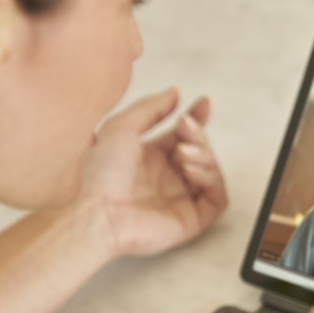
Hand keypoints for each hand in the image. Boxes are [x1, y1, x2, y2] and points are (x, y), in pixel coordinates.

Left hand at [79, 88, 227, 256]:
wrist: (96, 212)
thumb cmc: (99, 173)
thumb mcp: (121, 127)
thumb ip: (150, 108)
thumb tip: (175, 92)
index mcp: (153, 157)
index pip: (185, 136)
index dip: (198, 119)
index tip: (204, 103)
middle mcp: (169, 178)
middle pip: (202, 151)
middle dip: (198, 135)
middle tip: (184, 128)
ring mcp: (182, 199)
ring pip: (212, 172)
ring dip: (204, 155)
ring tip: (181, 155)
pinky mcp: (192, 219)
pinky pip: (217, 198)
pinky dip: (211, 180)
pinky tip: (190, 171)